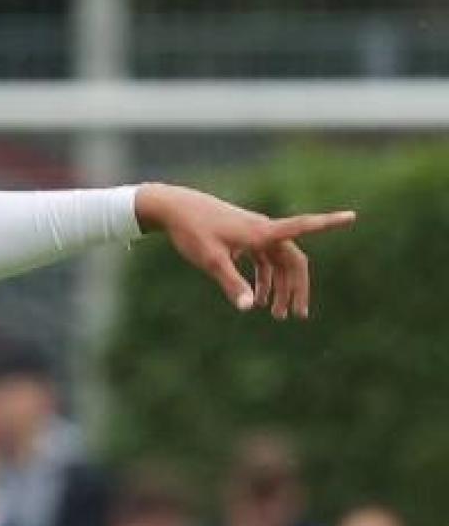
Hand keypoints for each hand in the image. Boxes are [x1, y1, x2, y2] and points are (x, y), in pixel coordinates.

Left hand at [135, 183, 355, 318]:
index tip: (352, 216)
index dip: (328, 223)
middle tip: (298, 316)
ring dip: (280, 288)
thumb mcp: (211, 260)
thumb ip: (231, 282)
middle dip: (297, 288)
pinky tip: (258, 298)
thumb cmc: (193, 232)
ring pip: (278, 263)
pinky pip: (264, 260)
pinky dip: (265, 279)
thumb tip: (249, 307)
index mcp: (262, 231)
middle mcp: (264, 230)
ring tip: (276, 315)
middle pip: (293, 260)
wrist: (174, 209)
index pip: (303, 225)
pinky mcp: (244, 238)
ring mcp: (254, 234)